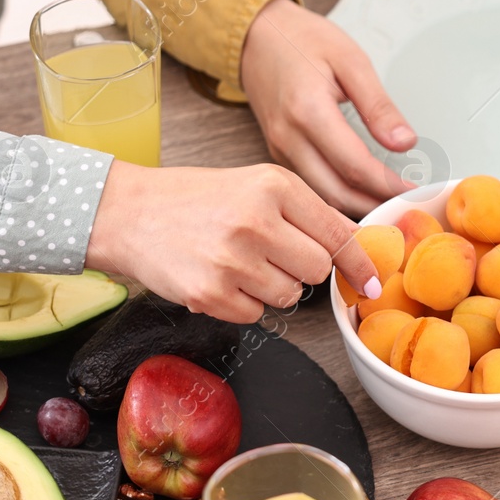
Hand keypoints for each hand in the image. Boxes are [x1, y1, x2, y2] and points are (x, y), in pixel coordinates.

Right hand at [87, 158, 379, 321]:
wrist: (127, 213)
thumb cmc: (190, 199)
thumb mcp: (253, 185)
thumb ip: (303, 212)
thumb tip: (352, 247)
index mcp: (274, 186)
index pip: (337, 233)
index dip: (360, 263)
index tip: (372, 281)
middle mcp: (257, 220)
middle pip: (317, 270)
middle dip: (299, 268)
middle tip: (268, 253)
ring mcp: (233, 260)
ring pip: (288, 296)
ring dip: (270, 287)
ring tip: (237, 262)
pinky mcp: (211, 294)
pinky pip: (255, 314)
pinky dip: (241, 303)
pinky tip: (218, 277)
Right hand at [239, 0, 416, 216]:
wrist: (258, 37)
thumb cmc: (303, 41)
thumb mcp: (350, 60)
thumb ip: (377, 105)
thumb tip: (405, 142)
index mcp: (308, 111)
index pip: (354, 165)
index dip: (388, 184)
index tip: (415, 190)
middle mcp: (289, 138)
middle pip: (336, 192)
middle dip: (375, 205)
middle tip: (406, 205)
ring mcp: (280, 150)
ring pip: (320, 197)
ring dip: (356, 207)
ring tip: (388, 205)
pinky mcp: (278, 154)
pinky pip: (310, 186)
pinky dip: (337, 197)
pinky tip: (361, 194)